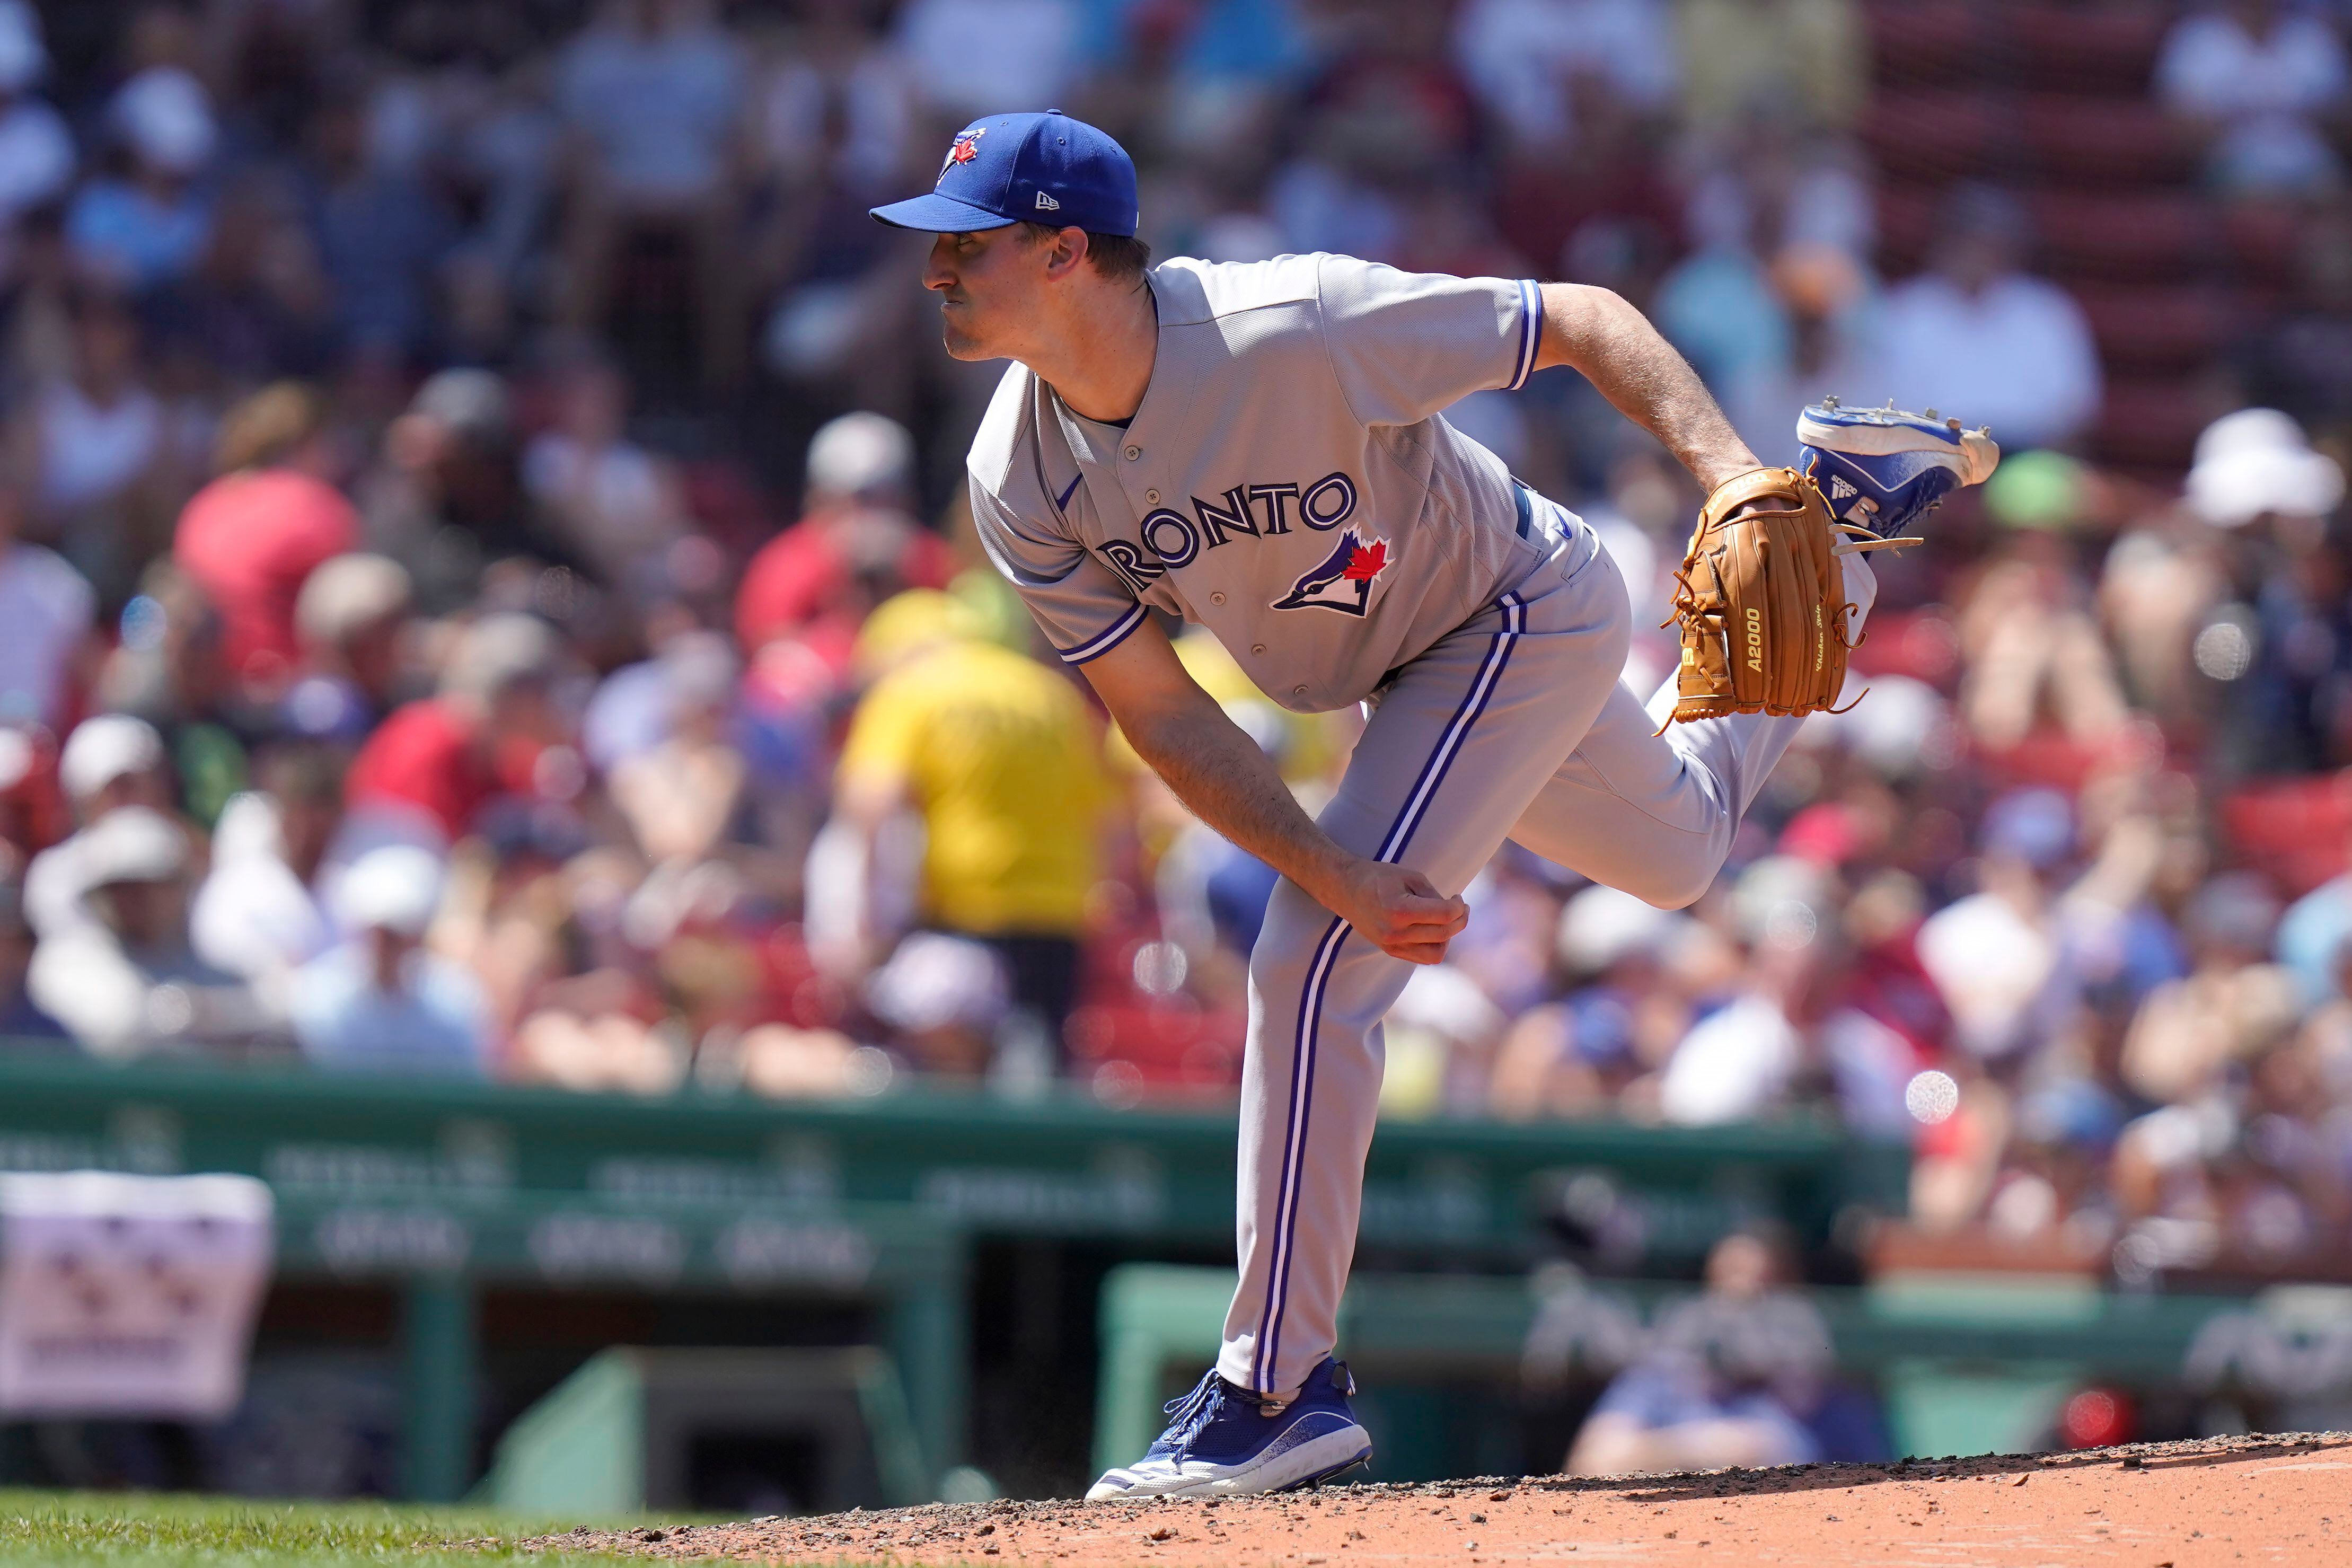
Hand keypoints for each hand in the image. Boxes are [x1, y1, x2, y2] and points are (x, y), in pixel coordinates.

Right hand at [1315, 857, 1469, 964]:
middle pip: (1443, 934)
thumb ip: (1434, 895)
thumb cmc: (1378, 877)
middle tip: (1461, 907)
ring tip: (1446, 920)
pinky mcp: (1390, 951)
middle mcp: (1395, 933)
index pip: (1444, 915)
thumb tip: (1454, 911)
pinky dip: (1434, 945)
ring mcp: (1392, 945)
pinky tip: (1433, 929)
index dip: (1459, 907)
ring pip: (1436, 953)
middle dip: (1460, 920)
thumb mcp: (1410, 876)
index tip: (1458, 898)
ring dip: (1448, 937)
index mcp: (1400, 910)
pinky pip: (1423, 957)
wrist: (1345, 889)